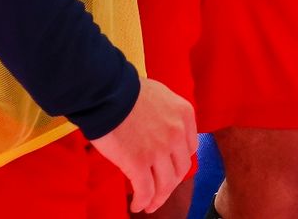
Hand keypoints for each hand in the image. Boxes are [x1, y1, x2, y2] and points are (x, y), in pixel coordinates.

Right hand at [92, 76, 196, 213]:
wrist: (108, 93)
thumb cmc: (126, 91)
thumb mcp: (159, 97)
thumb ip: (166, 115)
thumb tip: (158, 130)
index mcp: (184, 115)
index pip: (189, 148)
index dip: (179, 163)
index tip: (169, 170)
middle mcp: (177, 133)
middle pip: (181, 169)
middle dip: (170, 185)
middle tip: (160, 193)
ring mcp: (160, 149)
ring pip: (165, 183)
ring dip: (158, 199)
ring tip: (149, 205)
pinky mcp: (139, 162)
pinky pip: (146, 189)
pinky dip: (143, 201)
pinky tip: (137, 205)